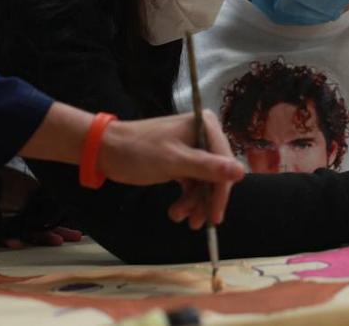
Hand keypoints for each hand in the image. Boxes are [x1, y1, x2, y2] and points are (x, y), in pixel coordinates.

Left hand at [97, 111, 244, 227]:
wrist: (106, 151)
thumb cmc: (139, 151)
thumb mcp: (174, 161)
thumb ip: (208, 167)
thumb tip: (241, 171)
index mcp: (206, 125)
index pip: (224, 162)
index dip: (221, 190)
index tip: (215, 215)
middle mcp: (203, 134)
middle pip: (216, 174)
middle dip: (205, 199)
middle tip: (197, 223)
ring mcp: (193, 148)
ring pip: (204, 182)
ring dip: (194, 203)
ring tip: (179, 217)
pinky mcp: (182, 161)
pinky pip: (193, 183)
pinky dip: (187, 199)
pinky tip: (177, 212)